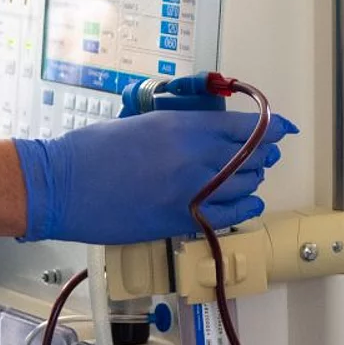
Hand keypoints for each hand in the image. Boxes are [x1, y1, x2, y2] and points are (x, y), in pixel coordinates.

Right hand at [13, 110, 297, 244]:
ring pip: (245, 187)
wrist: (60, 187)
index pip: (244, 128)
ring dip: (253, 180)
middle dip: (262, 154)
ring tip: (254, 176)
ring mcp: (190, 194)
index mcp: (182, 127)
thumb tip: (203, 134)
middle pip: (251, 158)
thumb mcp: (138, 123)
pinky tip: (249, 202)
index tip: (283, 128)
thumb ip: (176, 128)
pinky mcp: (179, 222)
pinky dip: (245, 207)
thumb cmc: (88, 150)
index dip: (271, 128)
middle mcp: (194, 160)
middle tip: (264, 153)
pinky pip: (229, 216)